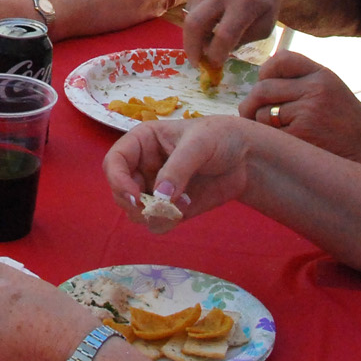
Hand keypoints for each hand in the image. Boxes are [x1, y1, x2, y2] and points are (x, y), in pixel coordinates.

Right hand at [104, 117, 266, 230]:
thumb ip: (178, 168)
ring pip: (135, 212)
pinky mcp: (170, 208)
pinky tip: (186, 208)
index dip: (117, 180)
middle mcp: (142, 167)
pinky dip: (165, 222)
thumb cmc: (219, 137)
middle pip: (120, 191)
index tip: (135, 197)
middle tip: (155, 209)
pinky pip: (156, 223)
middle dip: (134, 204)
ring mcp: (155, 189)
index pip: (114, 162)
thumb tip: (159, 197)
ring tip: (178, 207)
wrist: (246, 158)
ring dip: (151, 215)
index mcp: (141, 143)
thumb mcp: (198, 143)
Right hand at [182, 0, 285, 69]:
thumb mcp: (263, 29)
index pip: (224, 34)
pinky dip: (196, 25)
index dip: (216, 54)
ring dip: (195, 37)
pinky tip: (210, 25)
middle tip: (195, 62)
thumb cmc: (265, 8)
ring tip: (210, 41)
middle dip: (191, 48)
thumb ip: (240, 41)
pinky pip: (190, 13)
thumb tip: (212, 54)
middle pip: (195, 23)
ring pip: (189, 19)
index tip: (216, 65)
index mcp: (245, 4)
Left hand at [236, 51, 360, 171]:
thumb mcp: (331, 92)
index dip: (265, 72)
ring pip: (262, 113)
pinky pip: (269, 134)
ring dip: (262, 126)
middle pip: (263, 88)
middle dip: (251, 104)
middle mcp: (315, 88)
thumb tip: (257, 85)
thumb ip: (301, 82)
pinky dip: (271, 141)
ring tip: (279, 134)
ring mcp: (308, 111)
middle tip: (250, 115)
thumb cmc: (345, 126)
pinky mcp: (302, 134)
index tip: (262, 84)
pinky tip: (287, 146)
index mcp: (322, 74)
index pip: (281, 59)